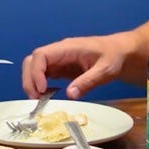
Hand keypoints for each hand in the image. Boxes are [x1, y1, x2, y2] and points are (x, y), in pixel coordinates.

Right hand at [21, 32, 136, 99]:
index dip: (36, 72)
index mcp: (67, 48)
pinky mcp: (60, 68)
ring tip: (39, 100)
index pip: (41, 55)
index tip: (42, 89)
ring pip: (34, 68)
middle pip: (32, 61)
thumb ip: (88, 81)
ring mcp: (58, 60)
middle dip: (29, 79)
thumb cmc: (113, 57)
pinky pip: (43, 75)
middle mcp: (58, 52)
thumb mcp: (105, 70)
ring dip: (32, 84)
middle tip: (35, 99)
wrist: (119, 53)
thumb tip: (70, 95)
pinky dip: (40, 86)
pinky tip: (47, 96)